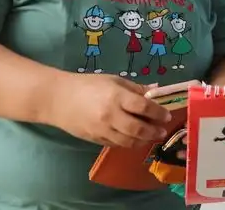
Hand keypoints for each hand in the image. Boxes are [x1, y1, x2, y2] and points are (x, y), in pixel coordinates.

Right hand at [45, 73, 171, 147]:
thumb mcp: (113, 80)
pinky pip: (116, 144)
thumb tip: (155, 92)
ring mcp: (102, 130)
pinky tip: (134, 139)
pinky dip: (128, 143)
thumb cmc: (87, 85)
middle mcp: (110, 115)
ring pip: (128, 141)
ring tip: (151, 137)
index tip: (167, 115)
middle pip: (138, 128)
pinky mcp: (94, 139)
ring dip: (143, 141)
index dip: (158, 113)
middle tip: (162, 131)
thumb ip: (135, 88)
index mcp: (116, 97)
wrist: (57, 99)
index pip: (144, 107)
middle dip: (154, 131)